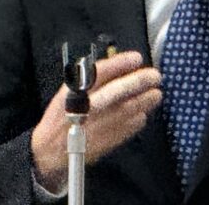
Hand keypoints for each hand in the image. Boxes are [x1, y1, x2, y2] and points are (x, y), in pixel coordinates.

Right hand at [30, 51, 161, 190]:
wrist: (53, 149)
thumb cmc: (61, 117)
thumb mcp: (67, 92)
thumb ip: (89, 79)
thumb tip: (116, 67)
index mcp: (77, 92)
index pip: (103, 71)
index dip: (122, 62)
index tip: (136, 58)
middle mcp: (92, 106)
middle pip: (122, 88)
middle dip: (142, 80)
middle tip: (155, 77)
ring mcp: (104, 123)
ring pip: (133, 107)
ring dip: (147, 99)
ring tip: (155, 93)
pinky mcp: (112, 138)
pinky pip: (134, 124)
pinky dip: (140, 117)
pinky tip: (141, 112)